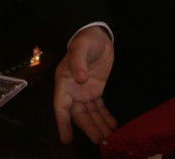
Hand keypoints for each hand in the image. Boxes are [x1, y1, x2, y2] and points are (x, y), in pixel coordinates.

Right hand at [54, 26, 116, 144]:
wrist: (97, 34)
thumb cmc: (85, 40)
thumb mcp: (80, 48)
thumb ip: (78, 62)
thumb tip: (80, 79)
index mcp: (64, 82)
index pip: (61, 106)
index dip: (63, 123)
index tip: (66, 139)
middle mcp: (73, 90)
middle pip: (78, 114)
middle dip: (88, 127)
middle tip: (98, 139)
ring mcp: (84, 91)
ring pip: (90, 113)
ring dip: (98, 125)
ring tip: (108, 137)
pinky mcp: (96, 90)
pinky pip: (99, 107)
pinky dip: (105, 116)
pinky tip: (112, 125)